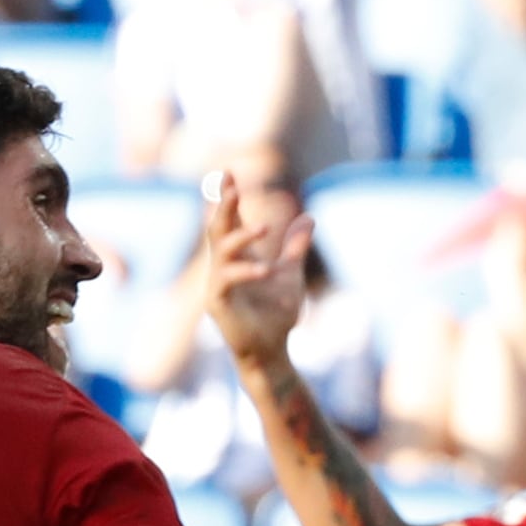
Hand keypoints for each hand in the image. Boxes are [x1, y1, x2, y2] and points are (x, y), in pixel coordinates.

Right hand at [202, 185, 311, 368]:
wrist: (272, 352)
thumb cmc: (277, 315)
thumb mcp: (291, 274)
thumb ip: (295, 247)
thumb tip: (308, 217)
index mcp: (237, 258)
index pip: (229, 222)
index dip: (227, 198)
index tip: (229, 173)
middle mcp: (222, 267)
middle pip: (218, 229)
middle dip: (224, 207)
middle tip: (233, 186)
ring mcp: (217, 284)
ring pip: (221, 251)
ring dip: (242, 237)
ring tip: (265, 228)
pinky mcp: (218, 303)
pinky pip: (227, 280)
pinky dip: (246, 272)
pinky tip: (266, 270)